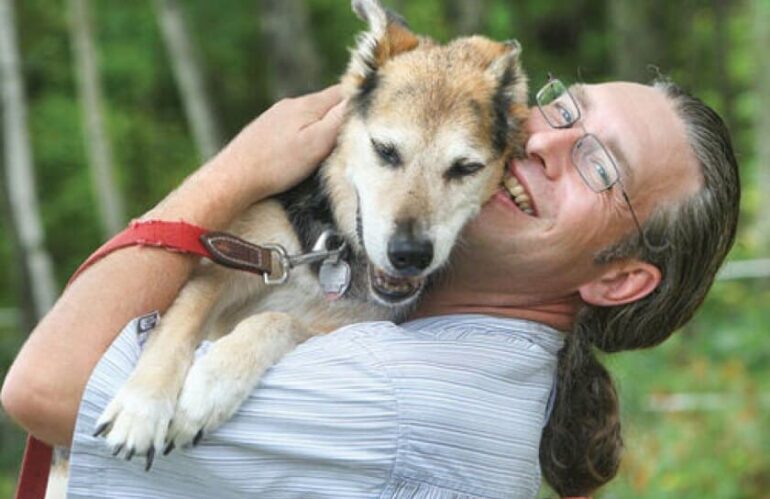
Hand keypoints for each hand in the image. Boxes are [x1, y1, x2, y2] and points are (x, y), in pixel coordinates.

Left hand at [212, 84, 347, 201]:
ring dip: (321, 126)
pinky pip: (293, 127)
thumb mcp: (316, 143)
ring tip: (329, 145)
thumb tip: (358, 98)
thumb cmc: (277, 164)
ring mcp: (276, 116)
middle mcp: (290, 104)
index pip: (342, 92)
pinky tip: (302, 151)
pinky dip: (304, 134)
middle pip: (326, 103)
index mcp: (307, 105)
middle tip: (354, 133)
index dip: (360, 100)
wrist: (234, 177)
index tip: (371, 114)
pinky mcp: (265, 131)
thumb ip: (338, 119)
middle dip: (341, 115)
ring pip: (308, 116)